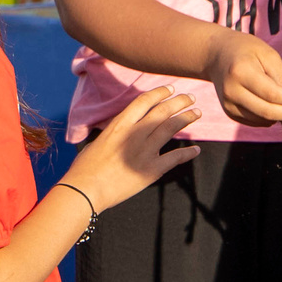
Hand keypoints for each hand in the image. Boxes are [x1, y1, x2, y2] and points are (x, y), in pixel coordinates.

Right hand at [60, 88, 200, 210]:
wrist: (84, 191)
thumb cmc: (85, 169)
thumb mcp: (99, 142)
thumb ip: (114, 134)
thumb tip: (123, 132)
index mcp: (119, 125)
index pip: (144, 101)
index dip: (160, 93)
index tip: (171, 89)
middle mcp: (135, 134)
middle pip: (162, 111)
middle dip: (180, 102)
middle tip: (191, 98)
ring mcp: (145, 152)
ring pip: (171, 128)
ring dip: (186, 118)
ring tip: (197, 113)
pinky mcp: (151, 170)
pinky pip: (175, 158)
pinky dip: (188, 153)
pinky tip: (196, 150)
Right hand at [199, 29, 281, 126]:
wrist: (217, 55)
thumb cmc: (247, 50)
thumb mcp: (268, 55)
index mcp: (241, 72)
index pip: (272, 94)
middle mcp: (231, 91)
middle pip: (267, 112)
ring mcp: (228, 104)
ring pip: (263, 120)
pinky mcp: (229, 112)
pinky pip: (255, 121)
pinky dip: (270, 117)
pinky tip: (277, 106)